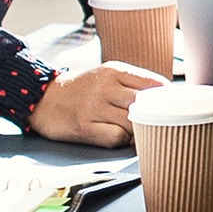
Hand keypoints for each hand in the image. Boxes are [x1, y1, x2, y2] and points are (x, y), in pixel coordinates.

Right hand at [29, 59, 166, 145]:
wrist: (43, 98)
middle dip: (154, 118)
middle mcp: (105, 87)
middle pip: (146, 105)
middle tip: (155, 125)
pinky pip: (116, 137)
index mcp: (115, 71)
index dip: (167, 100)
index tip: (168, 109)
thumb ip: (133, 83)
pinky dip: (122, 140)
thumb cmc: (82, 89)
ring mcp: (94, 107)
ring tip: (134, 132)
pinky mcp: (84, 126)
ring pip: (133, 123)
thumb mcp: (107, 76)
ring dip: (138, 131)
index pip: (155, 84)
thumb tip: (166, 98)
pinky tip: (117, 137)